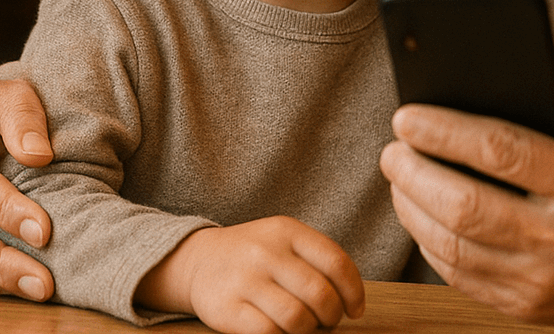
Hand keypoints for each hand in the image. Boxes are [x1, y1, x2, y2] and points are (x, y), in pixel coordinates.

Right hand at [136, 217, 364, 333]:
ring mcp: (244, 280)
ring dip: (308, 330)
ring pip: (296, 317)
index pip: (336, 262)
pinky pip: (269, 333)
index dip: (353, 291)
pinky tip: (281, 332)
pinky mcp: (226, 309)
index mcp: (287, 231)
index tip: (355, 310)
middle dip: (331, 316)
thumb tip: (351, 302)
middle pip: (319, 293)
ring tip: (304, 327)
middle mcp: (266, 252)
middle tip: (327, 322)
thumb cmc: (255, 255)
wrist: (198, 260)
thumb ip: (317, 261)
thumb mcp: (285, 241)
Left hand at [379, 62, 553, 325]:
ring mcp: (545, 281)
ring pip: (455, 246)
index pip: (502, 152)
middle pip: (466, 206)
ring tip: (399, 175)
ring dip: (413, 209)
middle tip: (392, 147)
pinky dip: (431, 245)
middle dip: (415, 172)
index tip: (408, 115)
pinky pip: (462, 278)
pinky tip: (421, 214)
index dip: (445, 132)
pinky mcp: (530, 308)